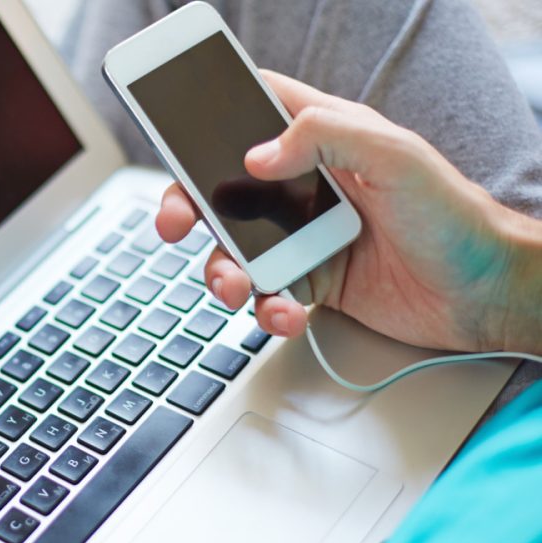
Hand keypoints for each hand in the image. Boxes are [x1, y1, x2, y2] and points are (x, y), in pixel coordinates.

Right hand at [157, 70, 541, 352]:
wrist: (483, 294)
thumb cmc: (454, 216)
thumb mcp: (395, 156)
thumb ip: (324, 136)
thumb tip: (256, 157)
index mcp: (323, 140)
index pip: (253, 112)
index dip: (208, 118)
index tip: (176, 137)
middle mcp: (305, 187)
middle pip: (223, 188)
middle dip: (189, 206)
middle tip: (176, 222)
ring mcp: (303, 237)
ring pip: (235, 250)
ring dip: (222, 271)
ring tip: (236, 286)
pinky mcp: (310, 282)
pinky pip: (266, 295)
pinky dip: (264, 309)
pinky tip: (284, 312)